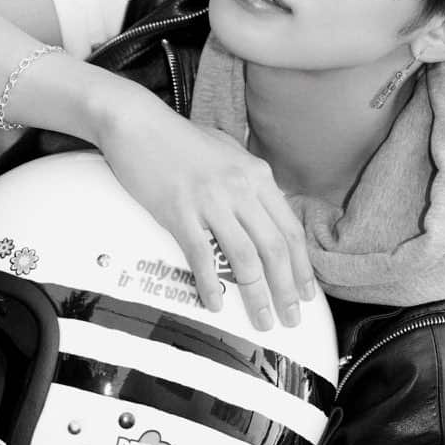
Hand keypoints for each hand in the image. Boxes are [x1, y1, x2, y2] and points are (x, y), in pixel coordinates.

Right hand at [93, 88, 315, 330]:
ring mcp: (210, 200)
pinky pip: (201, 256)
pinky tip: (215, 303)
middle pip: (275, 248)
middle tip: (291, 319)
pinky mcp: (179, 211)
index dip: (302, 266)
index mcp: (257, 176)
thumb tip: (265, 213)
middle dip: (287, 289)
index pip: (290, 229)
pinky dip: (211, 284)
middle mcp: (240, 188)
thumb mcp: (228, 153)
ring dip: (257, 295)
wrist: (138, 124)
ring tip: (262, 320)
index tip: (307, 294)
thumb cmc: (180, 140)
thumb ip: (249, 182)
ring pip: (245, 257)